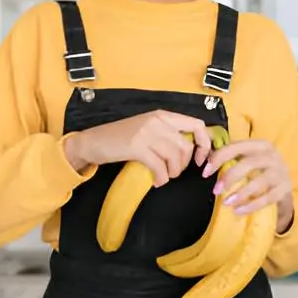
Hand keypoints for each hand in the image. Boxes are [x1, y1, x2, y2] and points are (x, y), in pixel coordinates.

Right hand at [65, 110, 214, 186]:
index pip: (197, 125)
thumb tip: (189, 149)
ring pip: (174, 157)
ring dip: (172, 173)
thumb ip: (167, 134)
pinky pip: (160, 167)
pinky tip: (156, 181)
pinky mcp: (137, 147)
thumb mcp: (147, 129)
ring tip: (163, 177)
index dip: (204, 144)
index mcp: (163, 115)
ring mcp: (147, 133)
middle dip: (183, 164)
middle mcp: (157, 121)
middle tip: (173, 172)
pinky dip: (161, 178)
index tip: (199, 159)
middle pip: (186, 146)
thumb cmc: (120, 138)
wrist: (93, 141)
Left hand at [203, 139, 294, 230]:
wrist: (284, 187)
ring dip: (241, 193)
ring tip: (226, 203)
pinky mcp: (285, 189)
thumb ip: (230, 159)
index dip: (219, 158)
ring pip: (260, 181)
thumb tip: (205, 162)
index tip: (205, 172)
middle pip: (250, 163)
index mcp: (260, 145)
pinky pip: (268, 198)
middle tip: (216, 190)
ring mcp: (281, 172)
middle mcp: (273, 156)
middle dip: (230, 176)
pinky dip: (251, 205)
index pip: (237, 147)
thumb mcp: (248, 161)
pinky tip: (238, 211)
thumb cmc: (260, 171)